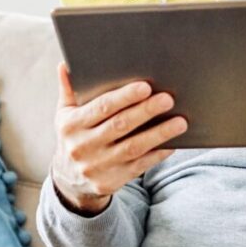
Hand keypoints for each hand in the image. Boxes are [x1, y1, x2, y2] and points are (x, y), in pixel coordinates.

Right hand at [50, 63, 186, 215]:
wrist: (69, 180)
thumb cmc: (74, 136)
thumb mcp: (64, 114)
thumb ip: (68, 89)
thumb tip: (65, 64)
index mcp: (71, 125)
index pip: (101, 107)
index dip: (124, 97)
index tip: (145, 87)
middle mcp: (82, 146)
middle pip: (120, 125)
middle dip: (146, 111)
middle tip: (168, 99)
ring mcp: (97, 166)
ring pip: (133, 147)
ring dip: (159, 134)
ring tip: (180, 122)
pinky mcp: (110, 182)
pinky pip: (139, 166)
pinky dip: (157, 154)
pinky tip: (173, 144)